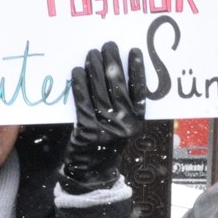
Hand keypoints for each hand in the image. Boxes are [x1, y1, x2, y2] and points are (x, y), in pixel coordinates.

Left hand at [62, 42, 145, 189]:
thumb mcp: (123, 127)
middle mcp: (124, 125)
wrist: (93, 171)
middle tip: (108, 45)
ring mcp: (106, 128)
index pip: (139, 91)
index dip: (137, 70)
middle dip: (112, 63)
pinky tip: (78, 72)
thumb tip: (114, 71)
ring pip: (100, 92)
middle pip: (118, 87)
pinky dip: (80, 86)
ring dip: (95, 69)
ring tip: (92, 54)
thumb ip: (124, 106)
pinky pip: (83, 103)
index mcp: (137, 122)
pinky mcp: (88, 131)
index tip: (133, 51)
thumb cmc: (107, 143)